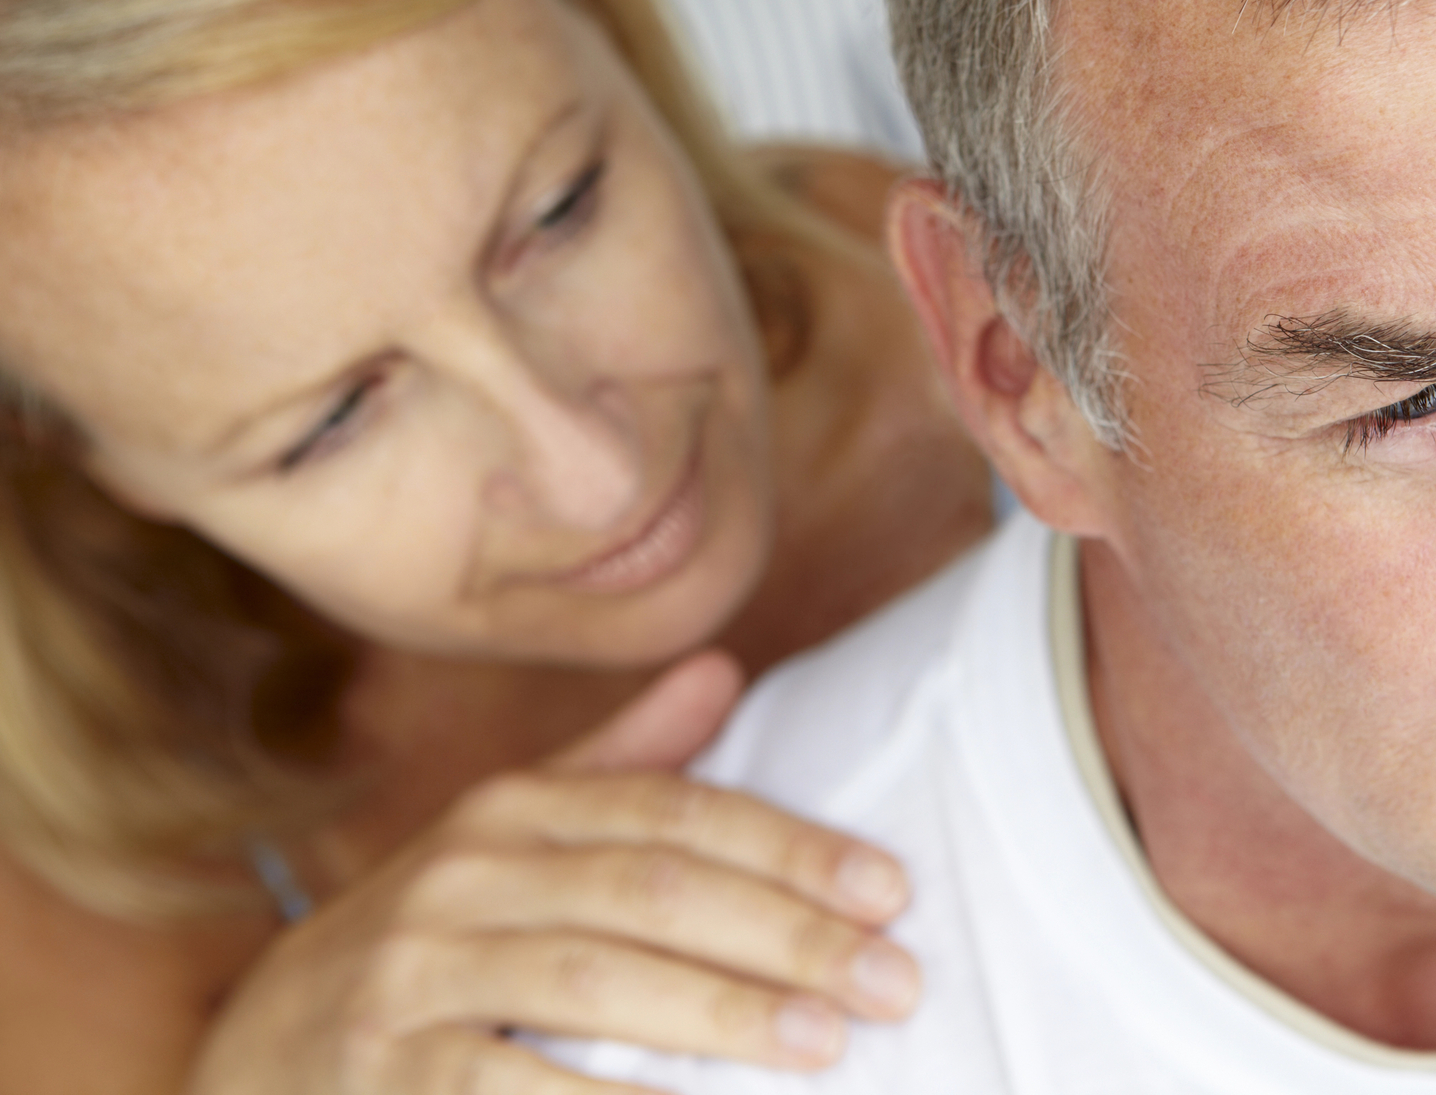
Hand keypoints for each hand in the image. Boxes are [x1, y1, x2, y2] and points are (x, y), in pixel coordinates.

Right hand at [187, 651, 918, 1092]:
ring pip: (592, 980)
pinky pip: (511, 1085)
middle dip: (786, 936)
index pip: (675, 813)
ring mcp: (415, 972)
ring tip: (825, 1045)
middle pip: (653, 891)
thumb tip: (724, 668)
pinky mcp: (384, 1073)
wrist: (256, 1054)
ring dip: (721, 1013)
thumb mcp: (509, 840)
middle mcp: (464, 874)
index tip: (890, 891)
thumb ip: (620, 764)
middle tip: (893, 983)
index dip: (789, 848)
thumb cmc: (430, 942)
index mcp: (512, 810)